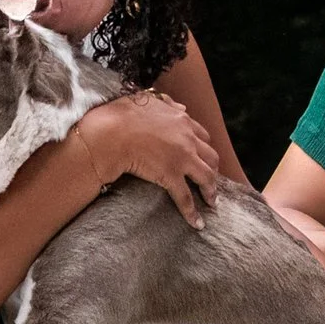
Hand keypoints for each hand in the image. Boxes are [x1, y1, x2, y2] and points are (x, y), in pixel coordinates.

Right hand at [74, 90, 220, 227]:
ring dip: (211, 191)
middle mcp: (188, 139)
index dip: (204, 148)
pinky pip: (186, 197)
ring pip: (206, 177)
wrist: (111, 133)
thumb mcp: (146, 100)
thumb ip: (166, 103)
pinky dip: (193, 212)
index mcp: (182, 120)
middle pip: (211, 156)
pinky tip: (197, 223)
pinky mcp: (171, 176)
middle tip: (211, 180)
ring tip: (211, 202)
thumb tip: (180, 106)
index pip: (202, 136)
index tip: (204, 156)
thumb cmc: (121, 114)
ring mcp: (182, 158)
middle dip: (213, 169)